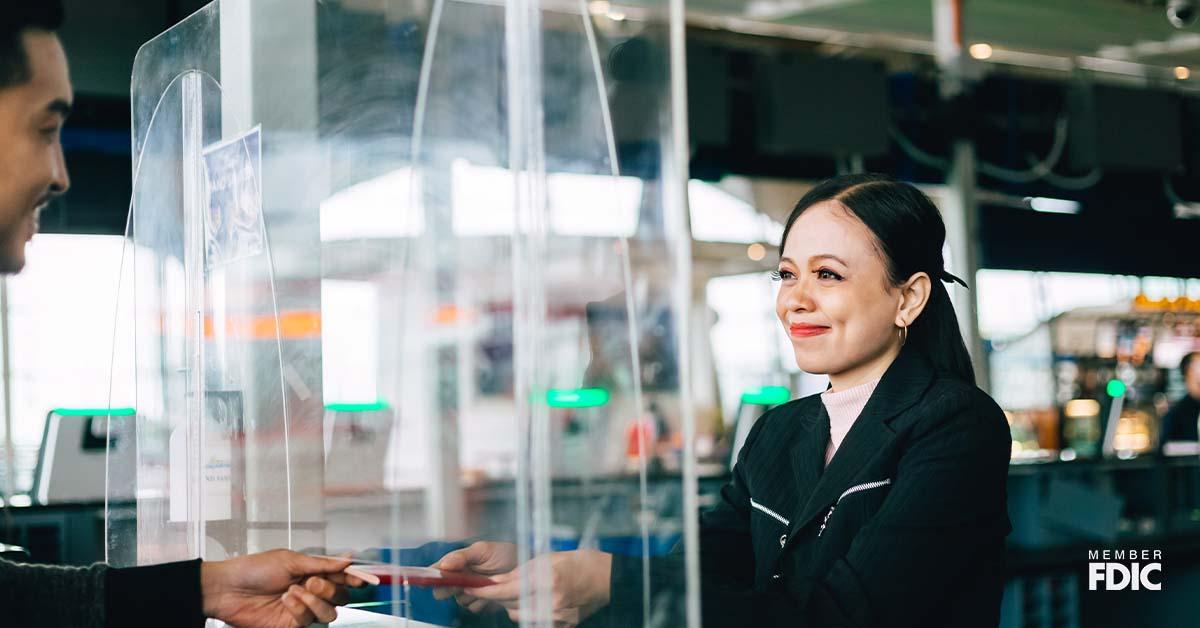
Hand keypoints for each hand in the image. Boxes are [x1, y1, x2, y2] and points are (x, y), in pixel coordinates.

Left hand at [200, 549, 367, 626]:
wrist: (229, 589)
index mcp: (311, 571)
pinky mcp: (292, 623)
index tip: (364, 579)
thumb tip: (348, 558)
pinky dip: (300, 608)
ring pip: (330, 612)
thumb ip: (322, 563)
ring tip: (294, 591)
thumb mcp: (291, 560)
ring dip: (315, 599)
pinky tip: (286, 600)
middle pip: (341, 597)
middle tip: (312, 581)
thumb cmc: (254, 569)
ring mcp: (302, 609)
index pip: (341, 577)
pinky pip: (309, 619)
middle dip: (331, 588)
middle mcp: (310, 591)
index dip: (354, 578)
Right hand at [432, 541, 518, 614]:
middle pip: (442, 590)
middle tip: (463, 583)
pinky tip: (490, 592)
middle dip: (450, 588)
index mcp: (456, 563)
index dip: (430, 576)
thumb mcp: (483, 550)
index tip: (431, 579)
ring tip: (485, 582)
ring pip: (459, 600)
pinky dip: (482, 601)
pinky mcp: (479, 602)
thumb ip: (462, 556)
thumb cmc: (503, 553)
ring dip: (471, 594)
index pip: (436, 571)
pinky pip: (472, 608)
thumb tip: (444, 565)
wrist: (522, 565)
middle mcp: (459, 578)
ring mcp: (469, 591)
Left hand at [465, 550, 612, 627]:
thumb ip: (518, 573)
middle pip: (510, 604)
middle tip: (497, 586)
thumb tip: (495, 581)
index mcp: (547, 581)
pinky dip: (529, 612)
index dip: (486, 591)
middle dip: (500, 595)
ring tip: (529, 590)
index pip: (507, 590)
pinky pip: (532, 621)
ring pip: (519, 615)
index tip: (470, 588)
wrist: (602, 578)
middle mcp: (551, 602)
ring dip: (515, 604)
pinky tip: (540, 600)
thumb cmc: (575, 563)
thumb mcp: (545, 560)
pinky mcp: (562, 626)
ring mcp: (557, 617)